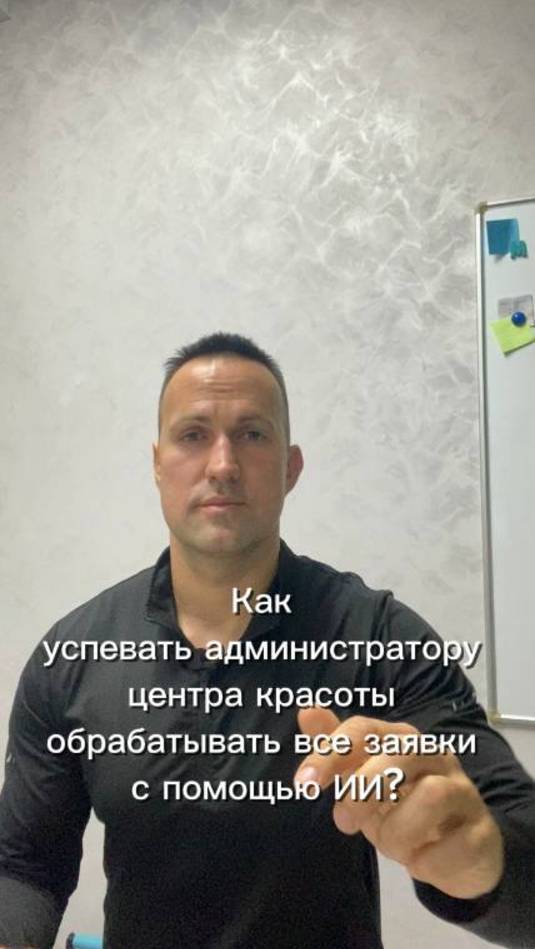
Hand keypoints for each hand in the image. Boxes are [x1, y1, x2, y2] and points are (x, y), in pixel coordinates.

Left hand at [294, 706, 503, 899]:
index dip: (331, 753)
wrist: (458, 849)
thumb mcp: (363, 780)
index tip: (303, 783)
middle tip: (343, 822)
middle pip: (397, 755)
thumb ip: (336, 749)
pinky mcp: (482, 830)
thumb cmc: (402, 806)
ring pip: (430, 796)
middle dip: (362, 791)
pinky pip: (450, 845)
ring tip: (393, 845)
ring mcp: (463, 790)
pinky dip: (425, 861)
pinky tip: (421, 860)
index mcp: (402, 739)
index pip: (365, 730)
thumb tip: (306, 712)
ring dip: (399, 831)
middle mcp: (435, 755)